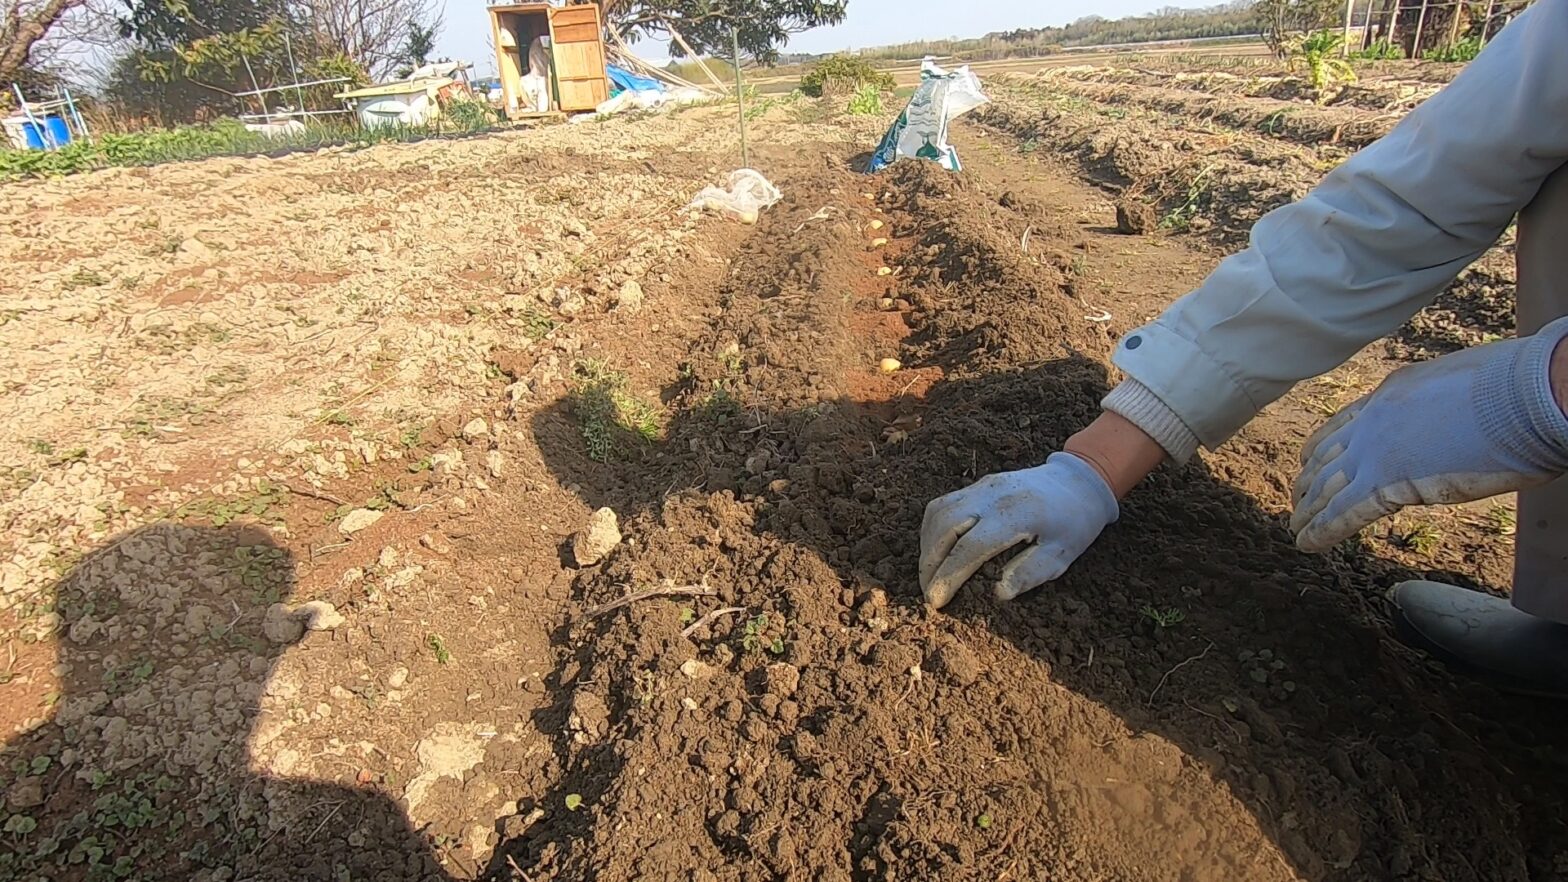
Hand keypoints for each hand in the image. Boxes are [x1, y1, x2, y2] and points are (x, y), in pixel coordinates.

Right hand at [920, 452, 1118, 608]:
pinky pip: (944, 503)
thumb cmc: (1074, 523)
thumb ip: (1030, 572)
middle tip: (929, 592)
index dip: (949, 576)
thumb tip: (999, 592)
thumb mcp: (1062, 555)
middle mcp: (992, 495)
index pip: (969, 547)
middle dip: (930, 563)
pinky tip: (936, 549)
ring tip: (929, 574)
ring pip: (938, 512)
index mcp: (1016, 514)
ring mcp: (982, 486)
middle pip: (944, 526)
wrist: (1079, 481)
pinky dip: (932, 529)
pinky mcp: (978, 484)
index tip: (937, 601)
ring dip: (927, 545)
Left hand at [1293, 326, 1567, 550]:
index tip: (1309, 458)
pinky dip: (1323, 531)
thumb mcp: (1462, 387)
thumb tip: (1452, 423)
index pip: (1346, 423)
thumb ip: (1441, 407)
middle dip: (1310, 479)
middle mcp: (1374, 420)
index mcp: (1393, 392)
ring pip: (1328, 486)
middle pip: (1328, 456)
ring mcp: (1376, 450)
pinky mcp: (1388, 482)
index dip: (1324, 445)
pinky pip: (1344, 513)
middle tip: (1297, 497)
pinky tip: (1307, 543)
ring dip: (1309, 510)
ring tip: (1296, 525)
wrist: (1525, 394)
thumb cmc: (1515, 387)